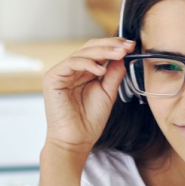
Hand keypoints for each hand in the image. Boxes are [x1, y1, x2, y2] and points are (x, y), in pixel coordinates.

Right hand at [42, 38, 133, 159]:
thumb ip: (114, 74)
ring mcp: (61, 72)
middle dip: (111, 45)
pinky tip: (101, 71)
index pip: (98, 52)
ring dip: (103, 52)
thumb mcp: (108, 92)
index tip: (132, 46)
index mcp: (83, 72)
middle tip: (128, 46)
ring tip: (120, 54)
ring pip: (82, 53)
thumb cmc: (89, 121)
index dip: (114, 46)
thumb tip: (124, 55)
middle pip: (90, 47)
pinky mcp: (52, 77)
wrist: (76, 140)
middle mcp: (71, 70)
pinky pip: (72, 63)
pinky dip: (88, 64)